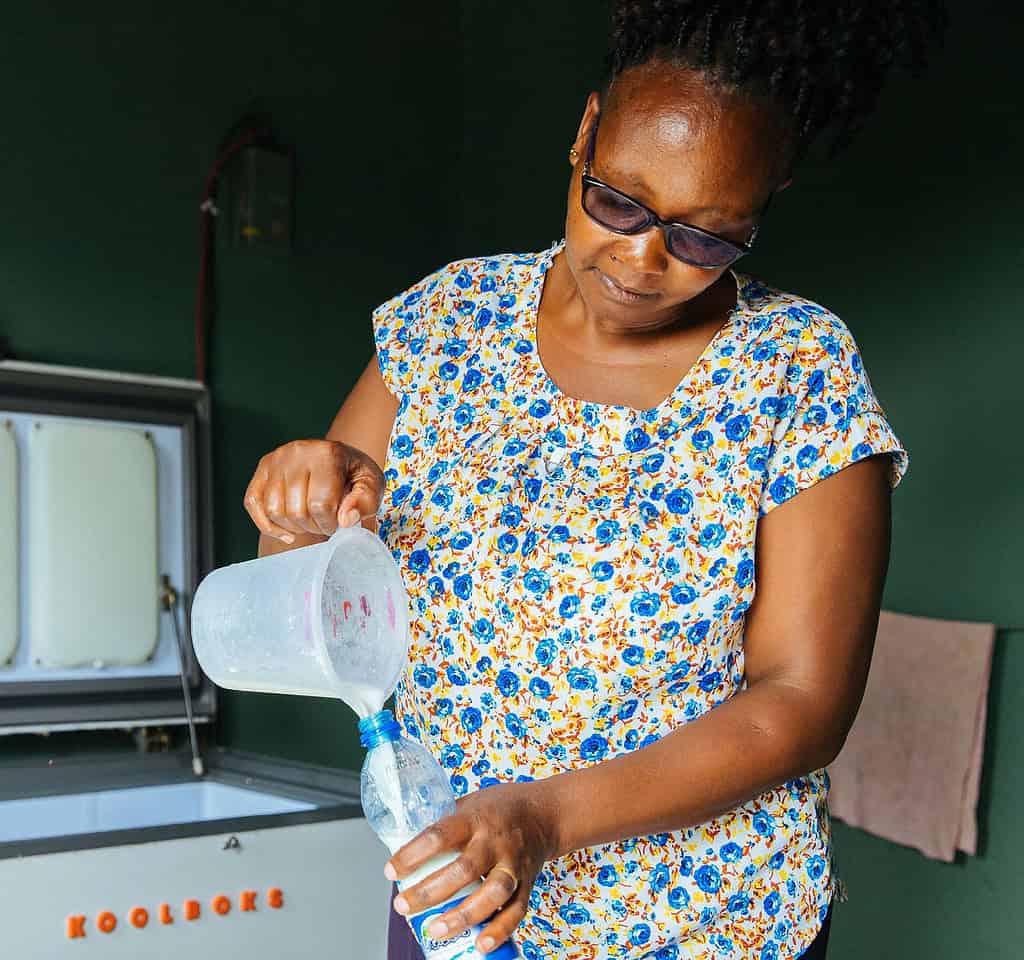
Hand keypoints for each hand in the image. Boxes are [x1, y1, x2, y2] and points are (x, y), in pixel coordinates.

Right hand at [244, 439, 384, 542]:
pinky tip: (288, 532)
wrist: (339, 460)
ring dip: (294, 527)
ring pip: (274, 511)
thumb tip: (345, 520)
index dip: (330, 523)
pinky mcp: (262, 470)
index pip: (321, 504)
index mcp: (328, 453)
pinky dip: (268, 525)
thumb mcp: (372, 487)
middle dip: (314, 527)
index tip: (339, 522)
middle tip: (326, 522)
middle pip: (296, 511)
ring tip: (310, 522)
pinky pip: (253, 504)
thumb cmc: (355, 475)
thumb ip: (364, 503)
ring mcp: (276, 459)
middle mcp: (297, 452)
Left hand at [386, 783, 561, 953]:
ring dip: (464, 915)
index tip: (391, 871)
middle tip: (403, 905)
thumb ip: (445, 824)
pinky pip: (516, 910)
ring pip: (492, 893)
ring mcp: (514, 863)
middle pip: (464, 868)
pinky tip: (480, 945)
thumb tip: (407, 847)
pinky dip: (499, 930)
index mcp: (475, 818)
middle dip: (431, 891)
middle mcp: (495, 841)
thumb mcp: (470, 802)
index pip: (440, 834)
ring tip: (436, 929)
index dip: (413, 854)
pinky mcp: (527, 883)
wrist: (546, 812)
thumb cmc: (500, 807)